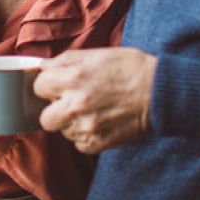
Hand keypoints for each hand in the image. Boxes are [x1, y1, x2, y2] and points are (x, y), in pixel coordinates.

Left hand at [34, 48, 157, 153]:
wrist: (161, 93)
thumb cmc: (131, 68)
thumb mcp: (98, 54)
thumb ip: (66, 61)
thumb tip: (42, 66)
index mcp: (74, 77)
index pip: (39, 87)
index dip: (49, 85)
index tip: (59, 85)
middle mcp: (76, 104)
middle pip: (44, 117)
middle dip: (55, 109)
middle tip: (70, 102)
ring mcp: (87, 127)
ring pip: (63, 131)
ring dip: (72, 123)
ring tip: (93, 110)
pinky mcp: (98, 143)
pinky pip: (79, 144)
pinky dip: (86, 135)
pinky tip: (101, 122)